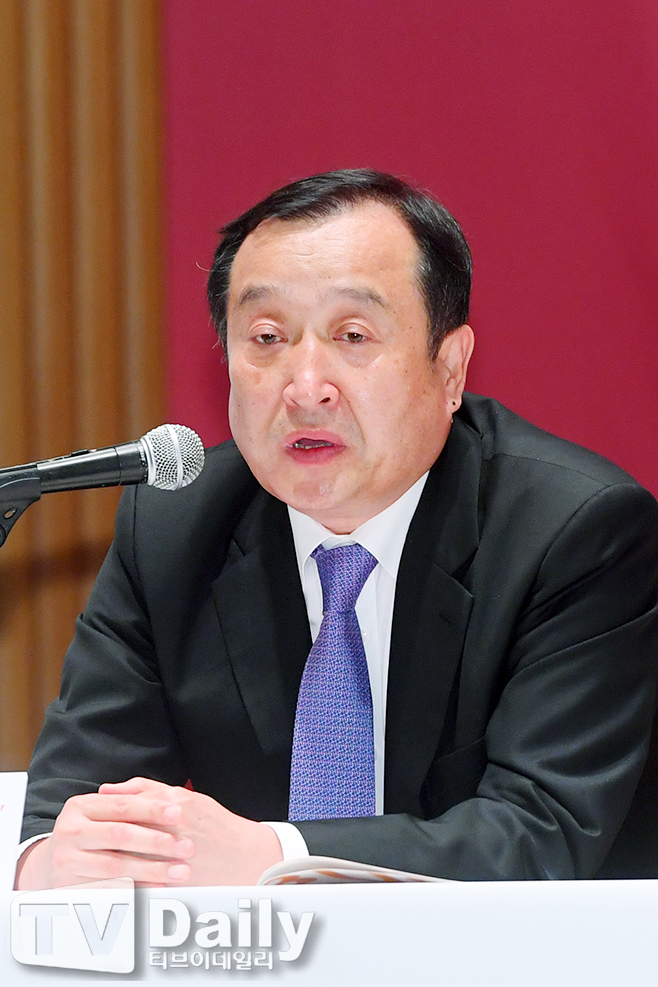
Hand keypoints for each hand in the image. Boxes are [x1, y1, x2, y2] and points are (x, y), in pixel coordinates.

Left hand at [15, 777, 282, 889]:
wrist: (248, 856)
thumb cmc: (217, 824)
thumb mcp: (189, 798)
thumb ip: (151, 790)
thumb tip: (113, 789)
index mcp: (177, 805)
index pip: (132, 803)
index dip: (109, 807)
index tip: (93, 809)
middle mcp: (176, 828)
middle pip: (128, 830)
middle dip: (106, 833)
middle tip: (89, 836)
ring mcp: (177, 857)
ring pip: (132, 858)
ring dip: (111, 858)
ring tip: (96, 858)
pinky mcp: (179, 881)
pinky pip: (143, 883)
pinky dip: (126, 882)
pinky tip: (113, 882)